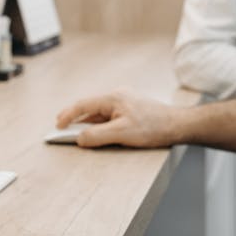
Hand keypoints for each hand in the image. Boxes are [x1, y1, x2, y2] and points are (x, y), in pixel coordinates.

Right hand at [55, 90, 181, 148]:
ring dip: (88, 123)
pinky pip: (109, 116)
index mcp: (113, 98)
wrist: (178, 125)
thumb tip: (79, 138)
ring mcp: (125, 102)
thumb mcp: (122, 134)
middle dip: (75, 117)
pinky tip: (98, 133)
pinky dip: (99, 124)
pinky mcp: (132, 109)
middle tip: (61, 127)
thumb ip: (97, 136)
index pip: (84, 104)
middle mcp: (118, 96)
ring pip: (100, 113)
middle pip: (90, 107)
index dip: (68, 115)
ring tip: (76, 133)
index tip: (57, 125)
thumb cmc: (153, 127)